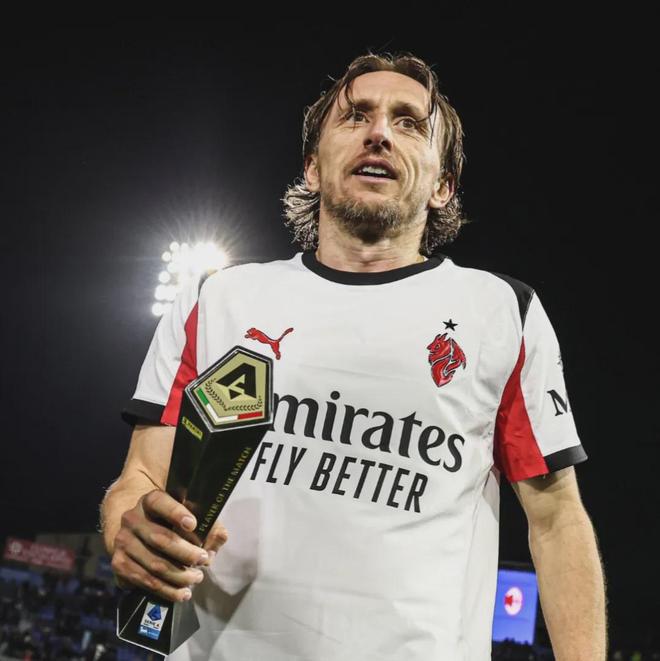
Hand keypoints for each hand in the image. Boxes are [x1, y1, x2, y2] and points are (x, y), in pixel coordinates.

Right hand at [111, 489, 228, 601]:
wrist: (137, 532)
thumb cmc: (170, 522)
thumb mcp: (189, 516)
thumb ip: (208, 524)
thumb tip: (219, 539)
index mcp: (149, 500)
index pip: (160, 502)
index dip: (176, 513)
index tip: (193, 524)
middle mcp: (132, 519)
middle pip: (160, 538)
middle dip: (186, 553)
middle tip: (203, 560)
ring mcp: (123, 542)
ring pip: (154, 564)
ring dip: (179, 576)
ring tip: (197, 578)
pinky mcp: (119, 564)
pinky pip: (145, 581)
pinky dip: (167, 590)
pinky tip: (182, 592)